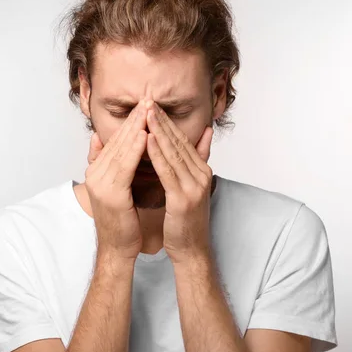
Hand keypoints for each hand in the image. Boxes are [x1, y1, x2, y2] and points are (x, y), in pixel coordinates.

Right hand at [85, 101, 148, 260]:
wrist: (118, 249)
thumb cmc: (123, 220)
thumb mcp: (117, 186)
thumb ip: (113, 163)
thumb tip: (103, 139)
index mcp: (97, 170)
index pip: (115, 139)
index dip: (130, 121)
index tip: (145, 104)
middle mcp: (95, 173)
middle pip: (117, 140)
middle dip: (134, 119)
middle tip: (148, 98)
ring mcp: (100, 183)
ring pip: (121, 149)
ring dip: (136, 128)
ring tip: (148, 110)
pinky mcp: (111, 193)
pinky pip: (125, 165)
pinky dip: (135, 149)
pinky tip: (146, 135)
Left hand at [145, 103, 214, 263]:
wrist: (191, 250)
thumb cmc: (185, 220)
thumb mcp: (191, 187)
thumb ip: (195, 161)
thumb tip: (205, 134)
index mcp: (202, 170)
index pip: (183, 140)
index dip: (167, 122)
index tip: (152, 106)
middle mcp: (201, 174)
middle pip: (179, 142)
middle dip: (162, 121)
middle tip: (148, 101)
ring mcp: (194, 186)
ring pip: (173, 152)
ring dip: (158, 131)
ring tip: (146, 113)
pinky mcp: (183, 198)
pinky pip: (167, 170)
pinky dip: (157, 153)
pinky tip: (147, 139)